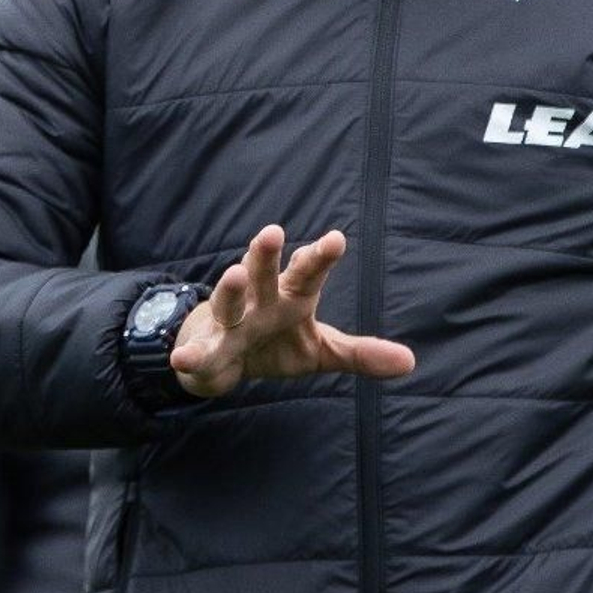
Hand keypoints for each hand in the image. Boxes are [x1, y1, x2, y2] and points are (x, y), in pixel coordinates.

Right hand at [169, 224, 414, 398]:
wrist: (222, 359)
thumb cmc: (276, 342)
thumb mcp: (321, 350)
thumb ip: (360, 353)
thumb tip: (410, 361)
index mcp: (291, 296)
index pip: (308, 272)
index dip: (320, 256)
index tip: (336, 240)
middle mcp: (260, 300)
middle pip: (263, 273)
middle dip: (265, 254)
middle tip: (272, 231)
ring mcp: (231, 322)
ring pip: (229, 302)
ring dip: (229, 288)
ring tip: (233, 274)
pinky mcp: (208, 348)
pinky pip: (200, 352)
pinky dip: (190, 354)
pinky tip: (182, 357)